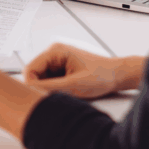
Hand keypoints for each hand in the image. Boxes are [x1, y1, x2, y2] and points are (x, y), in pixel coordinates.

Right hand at [23, 43, 139, 98]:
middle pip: (35, 75)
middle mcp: (55, 53)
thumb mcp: (73, 85)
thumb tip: (31, 91)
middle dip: (41, 88)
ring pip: (42, 80)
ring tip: (65, 93)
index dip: (31, 85)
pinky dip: (55, 89)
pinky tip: (67, 92)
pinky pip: (50, 81)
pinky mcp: (62, 69)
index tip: (37, 98)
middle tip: (54, 98)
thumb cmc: (102, 75)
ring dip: (49, 89)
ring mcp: (58, 61)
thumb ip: (50, 88)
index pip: (30, 69)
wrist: (117, 75)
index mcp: (56, 51)